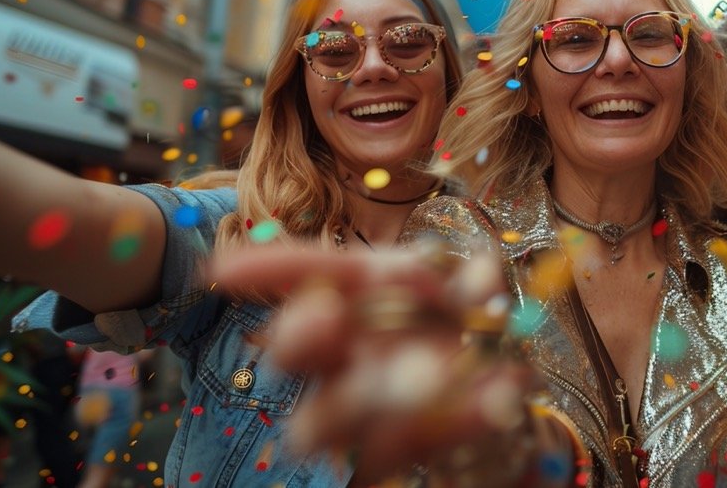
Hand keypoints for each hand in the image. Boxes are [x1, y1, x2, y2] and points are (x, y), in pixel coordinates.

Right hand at [212, 243, 539, 485]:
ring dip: (369, 395)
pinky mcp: (386, 455)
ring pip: (327, 416)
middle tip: (323, 319)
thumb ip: (478, 282)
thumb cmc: (473, 327)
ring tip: (431, 377)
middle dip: (300, 333)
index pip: (313, 276)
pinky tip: (492, 401)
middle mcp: (348, 355)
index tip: (222, 272)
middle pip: (297, 350)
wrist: (504, 392)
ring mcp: (361, 410)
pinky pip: (396, 451)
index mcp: (365, 297)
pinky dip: (453, 424)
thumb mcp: (481, 297)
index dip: (271, 270)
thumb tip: (480, 272)